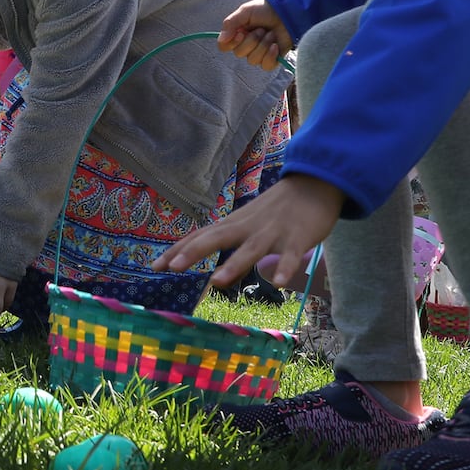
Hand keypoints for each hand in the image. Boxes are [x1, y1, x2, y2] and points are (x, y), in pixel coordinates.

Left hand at [151, 174, 343, 288]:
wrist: (314, 186)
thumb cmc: (277, 209)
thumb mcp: (248, 222)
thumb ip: (229, 241)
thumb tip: (210, 268)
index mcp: (234, 224)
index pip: (200, 236)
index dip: (178, 250)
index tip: (154, 266)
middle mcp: (248, 227)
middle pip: (216, 238)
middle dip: (193, 252)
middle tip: (172, 267)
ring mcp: (272, 232)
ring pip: (250, 249)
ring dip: (233, 265)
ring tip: (216, 281)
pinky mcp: (297, 238)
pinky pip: (289, 256)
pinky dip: (284, 268)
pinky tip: (277, 282)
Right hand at [217, 0, 292, 69]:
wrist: (287, 12)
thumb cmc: (265, 10)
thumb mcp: (245, 11)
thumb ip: (230, 24)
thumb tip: (221, 39)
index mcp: (237, 34)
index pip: (224, 46)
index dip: (231, 42)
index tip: (241, 32)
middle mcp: (246, 46)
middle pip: (239, 53)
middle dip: (252, 40)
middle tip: (261, 29)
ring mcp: (259, 54)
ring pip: (253, 59)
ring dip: (263, 45)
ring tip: (271, 33)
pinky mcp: (272, 59)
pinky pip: (266, 65)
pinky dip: (271, 55)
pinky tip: (275, 45)